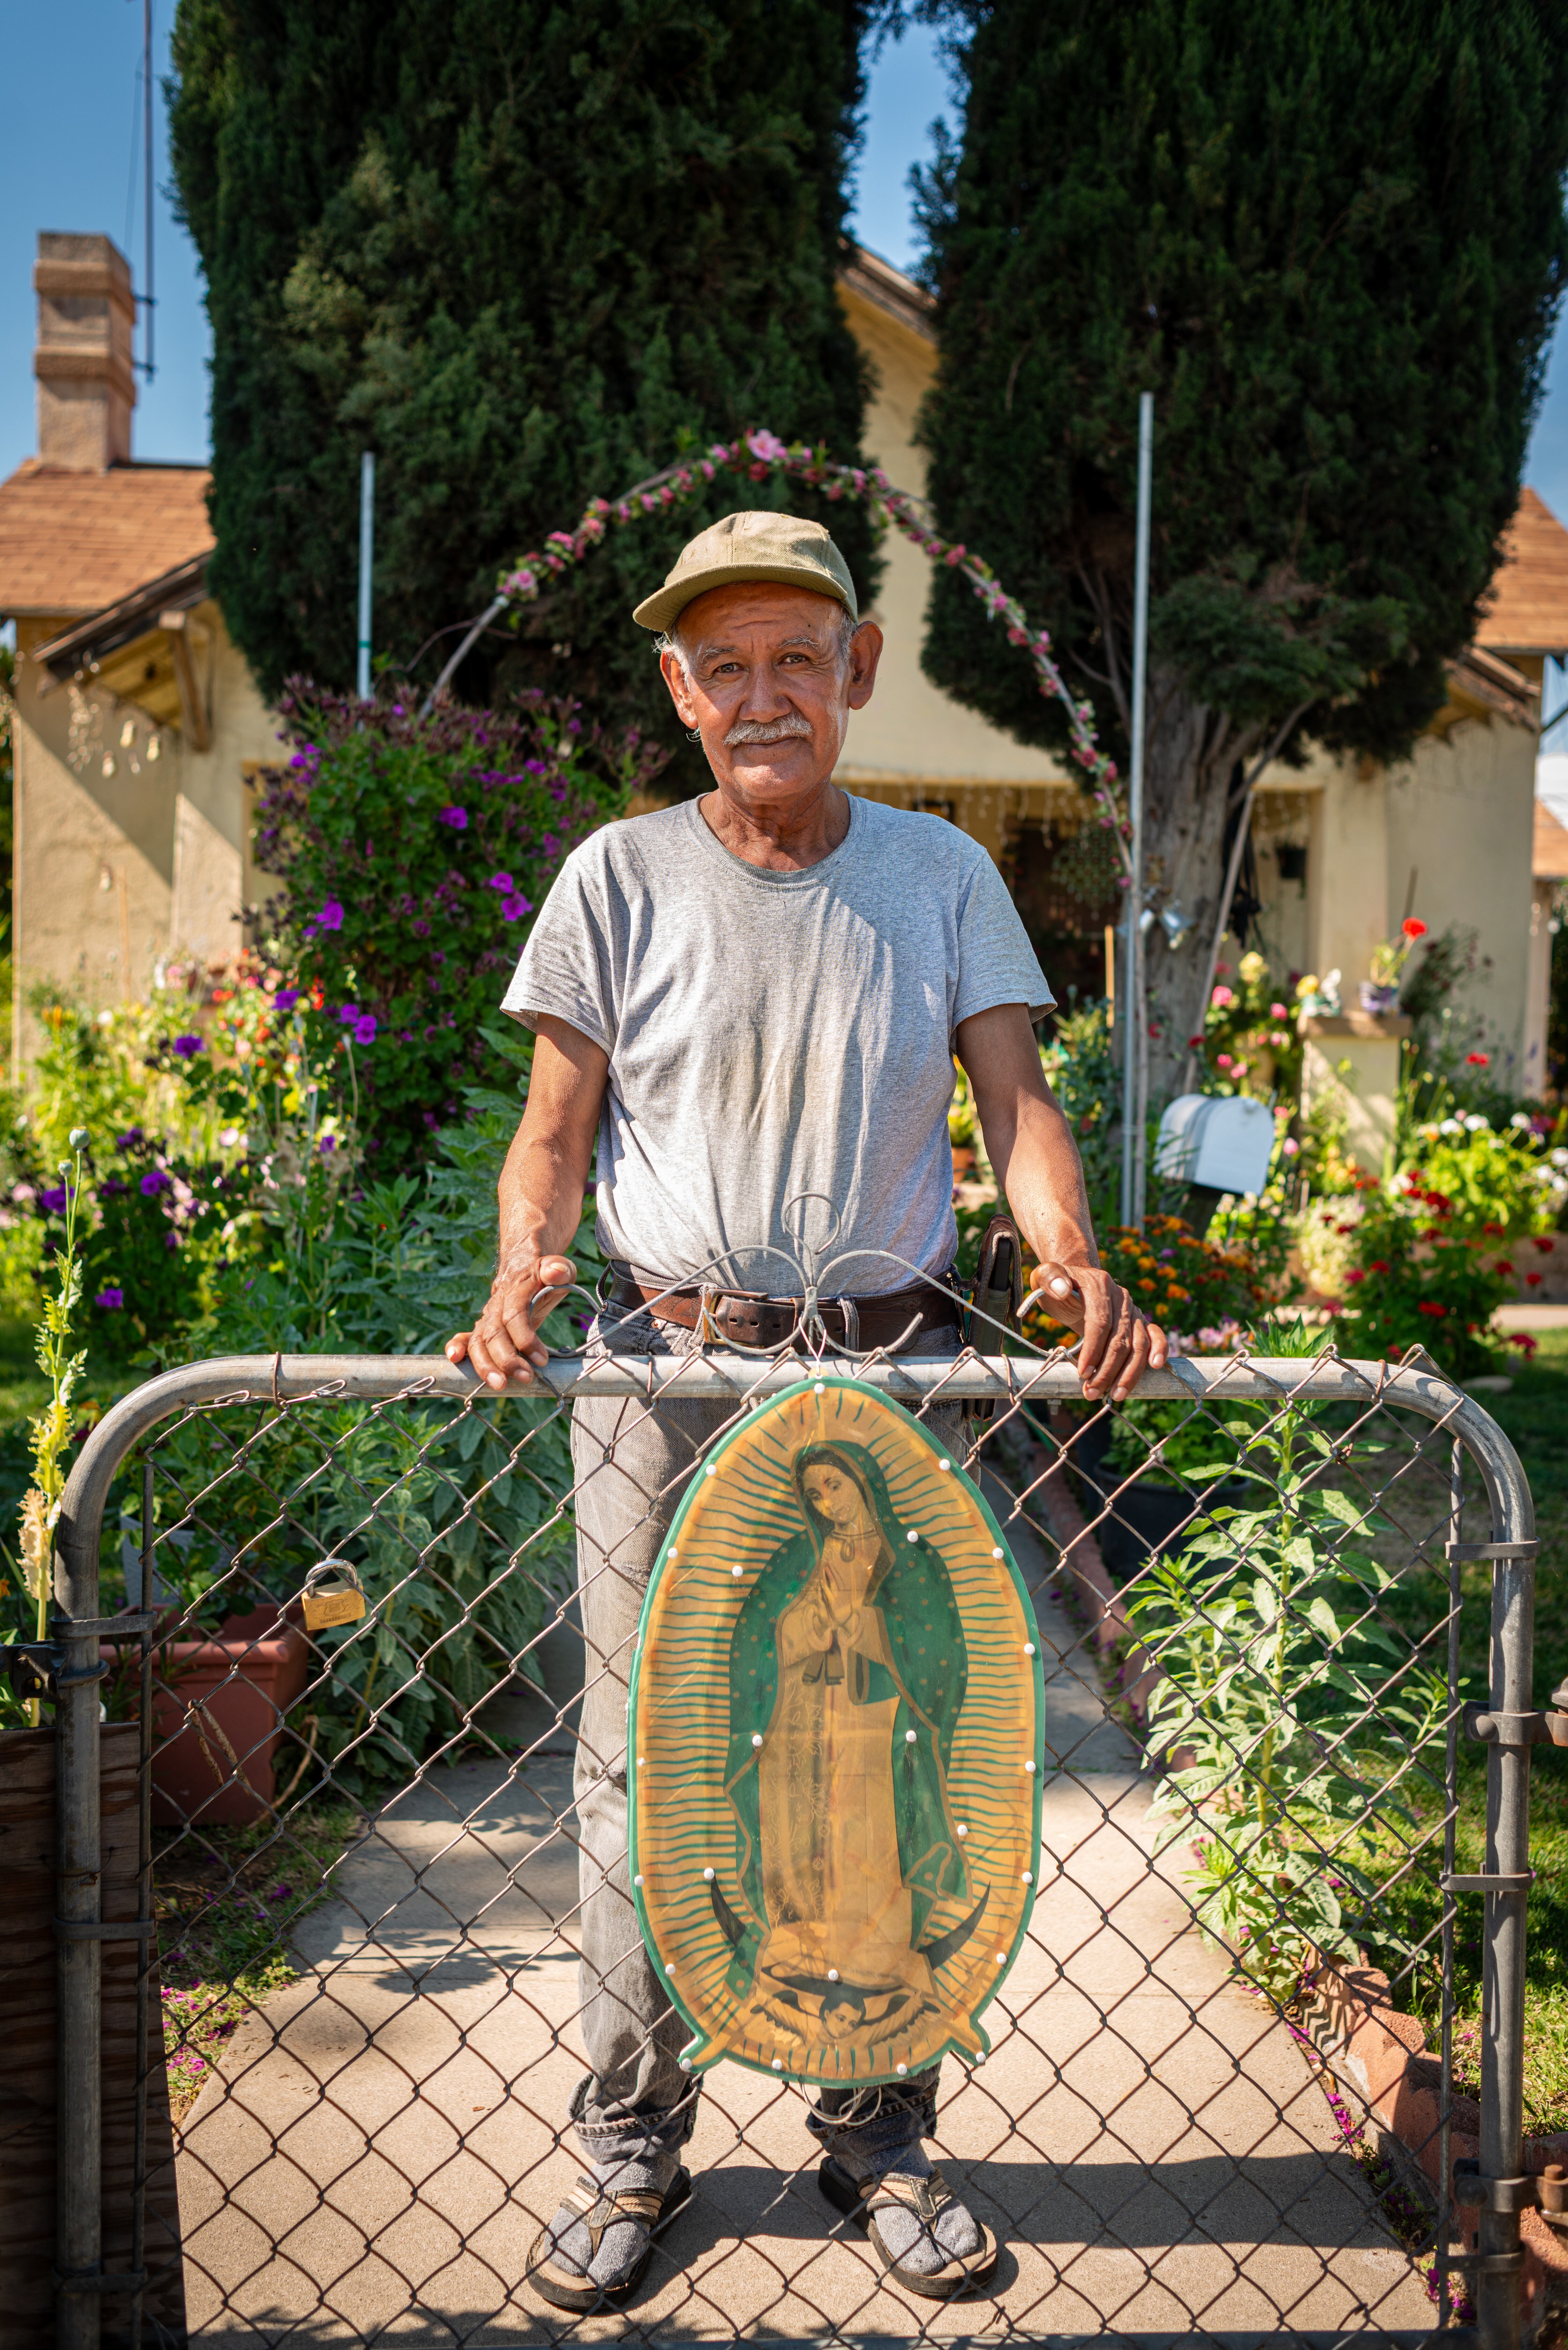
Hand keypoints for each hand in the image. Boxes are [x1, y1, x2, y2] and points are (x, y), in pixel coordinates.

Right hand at [445, 1254, 575, 1387]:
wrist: (522, 1269)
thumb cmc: (545, 1276)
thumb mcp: (559, 1270)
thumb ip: (559, 1270)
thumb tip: (557, 1272)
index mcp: (516, 1290)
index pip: (515, 1315)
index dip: (526, 1339)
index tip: (542, 1360)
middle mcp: (497, 1305)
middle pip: (494, 1334)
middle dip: (507, 1359)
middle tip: (526, 1378)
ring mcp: (487, 1317)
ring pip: (478, 1341)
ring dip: (485, 1365)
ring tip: (499, 1384)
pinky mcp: (483, 1328)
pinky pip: (465, 1338)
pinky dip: (457, 1348)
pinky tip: (455, 1360)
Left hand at [1026, 1261, 1167, 1402]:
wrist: (1075, 1280)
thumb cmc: (1057, 1285)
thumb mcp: (1045, 1277)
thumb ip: (1049, 1279)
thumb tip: (1062, 1289)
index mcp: (1099, 1285)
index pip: (1100, 1323)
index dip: (1093, 1350)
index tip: (1082, 1373)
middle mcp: (1121, 1297)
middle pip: (1120, 1339)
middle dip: (1108, 1370)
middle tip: (1092, 1392)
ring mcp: (1133, 1309)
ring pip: (1139, 1343)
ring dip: (1129, 1373)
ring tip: (1115, 1395)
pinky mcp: (1140, 1320)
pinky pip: (1155, 1335)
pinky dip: (1159, 1350)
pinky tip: (1156, 1367)